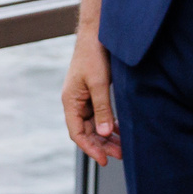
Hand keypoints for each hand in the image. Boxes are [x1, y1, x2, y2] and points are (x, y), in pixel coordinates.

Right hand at [63, 27, 119, 162]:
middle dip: (102, 145)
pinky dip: (109, 124)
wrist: (96, 33)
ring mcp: (84, 98)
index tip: (104, 160)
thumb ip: (102, 109)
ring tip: (122, 147)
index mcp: (70, 101)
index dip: (90, 148)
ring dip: (106, 136)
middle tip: (120, 155)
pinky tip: (119, 130)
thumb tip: (104, 134)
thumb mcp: (99, 83)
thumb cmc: (94, 55)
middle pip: (86, 131)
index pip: (77, 133)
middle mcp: (75, 102)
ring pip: (94, 124)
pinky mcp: (93, 93)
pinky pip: (99, 115)